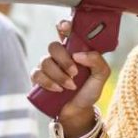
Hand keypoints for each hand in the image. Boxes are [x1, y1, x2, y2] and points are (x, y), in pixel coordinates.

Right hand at [30, 19, 110, 137]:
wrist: (78, 111)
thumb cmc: (89, 90)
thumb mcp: (101, 76)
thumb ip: (97, 61)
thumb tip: (79, 54)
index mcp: (75, 49)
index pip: (66, 31)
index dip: (63, 25)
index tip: (65, 27)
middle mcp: (59, 55)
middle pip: (54, 46)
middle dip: (64, 60)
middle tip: (75, 73)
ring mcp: (47, 66)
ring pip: (45, 61)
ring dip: (58, 75)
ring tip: (69, 86)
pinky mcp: (38, 78)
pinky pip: (36, 74)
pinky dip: (47, 82)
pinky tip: (57, 89)